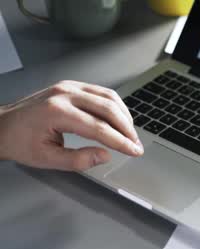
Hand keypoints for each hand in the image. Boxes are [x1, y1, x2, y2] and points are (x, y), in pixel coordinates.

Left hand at [0, 81, 142, 170]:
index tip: (134, 152)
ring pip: (108, 97)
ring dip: (124, 116)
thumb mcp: (47, 159)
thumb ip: (78, 160)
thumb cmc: (20, 142)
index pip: (99, 128)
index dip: (121, 142)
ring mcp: (68, 87)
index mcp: (57, 112)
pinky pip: (101, 92)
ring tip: (130, 134)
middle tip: (136, 145)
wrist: (1, 126)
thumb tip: (105, 156)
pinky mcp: (71, 86)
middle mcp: (65, 94)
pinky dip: (114, 106)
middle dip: (127, 129)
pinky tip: (119, 120)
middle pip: (109, 108)